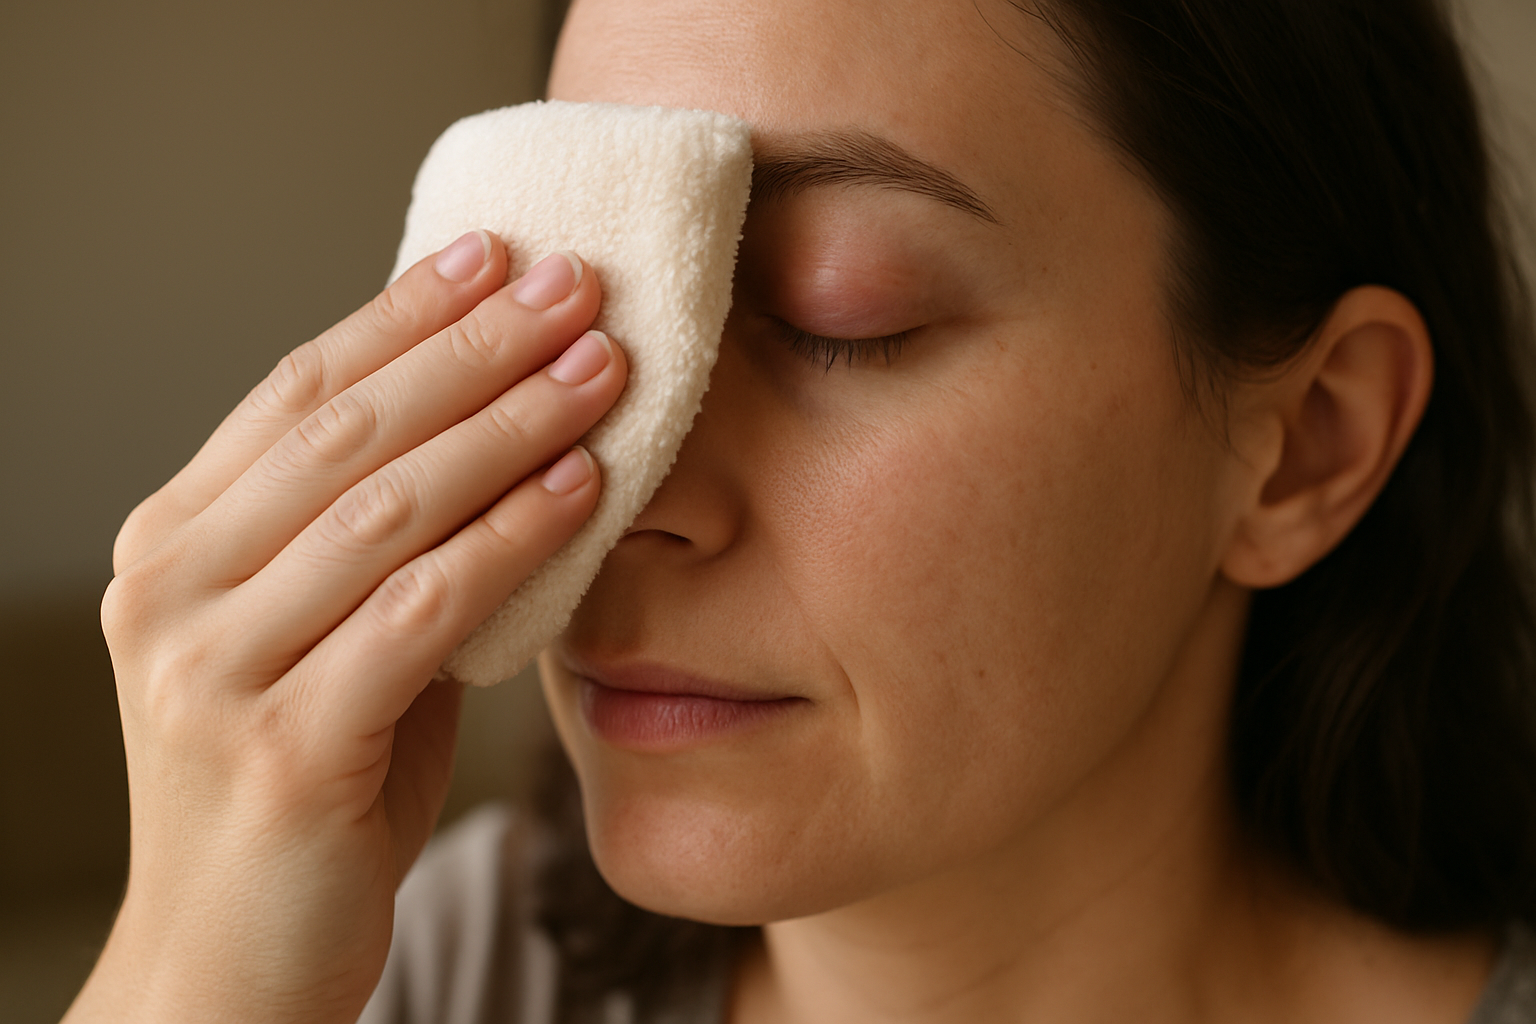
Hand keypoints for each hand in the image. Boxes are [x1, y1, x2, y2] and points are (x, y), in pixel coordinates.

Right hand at [64, 231, 625, 1023]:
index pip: (298, 392)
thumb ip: (375, 540)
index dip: (402, 314)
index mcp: (173, 544)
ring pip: (385, 508)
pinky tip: (581, 490)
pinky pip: (420, 614)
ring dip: (507, 425)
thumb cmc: (305, 782)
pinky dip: (507, 541)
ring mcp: (211, 671)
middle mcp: (170, 591)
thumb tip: (492, 417)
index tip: (494, 251)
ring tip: (601, 367)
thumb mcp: (322, 635)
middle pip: (345, 430)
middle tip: (573, 284)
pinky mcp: (282, 750)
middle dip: (472, 346)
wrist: (234, 958)